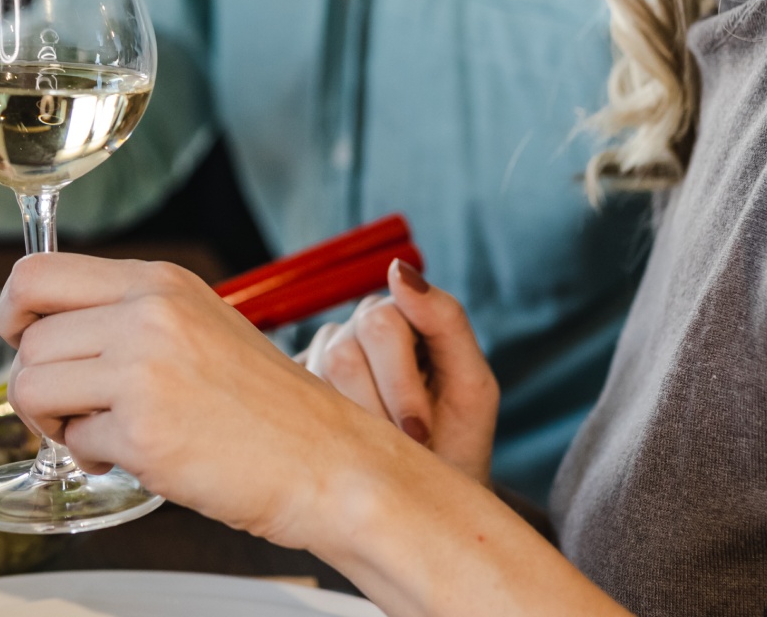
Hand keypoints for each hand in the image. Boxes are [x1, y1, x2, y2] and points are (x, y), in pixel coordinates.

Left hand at [0, 253, 416, 549]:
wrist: (325, 457)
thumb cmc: (266, 403)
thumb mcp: (199, 324)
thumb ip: (131, 315)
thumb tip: (51, 328)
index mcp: (160, 281)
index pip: (38, 271)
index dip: (13, 310)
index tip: (23, 338)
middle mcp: (148, 312)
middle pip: (27, 334)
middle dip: (33, 379)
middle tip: (67, 405)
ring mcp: (144, 368)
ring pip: (31, 387)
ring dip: (55, 422)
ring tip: (101, 433)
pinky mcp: (143, 430)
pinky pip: (73, 442)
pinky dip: (94, 458)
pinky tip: (137, 456)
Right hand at [299, 260, 498, 485]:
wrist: (427, 499)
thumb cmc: (456, 442)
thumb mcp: (471, 385)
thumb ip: (444, 318)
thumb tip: (397, 268)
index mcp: (404, 314)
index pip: (381, 324)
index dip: (400, 386)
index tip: (420, 432)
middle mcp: (359, 325)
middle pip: (346, 353)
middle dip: (379, 409)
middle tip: (403, 447)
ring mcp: (324, 353)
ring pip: (321, 378)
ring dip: (357, 426)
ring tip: (383, 447)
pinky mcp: (297, 384)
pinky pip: (296, 400)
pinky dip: (328, 433)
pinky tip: (352, 446)